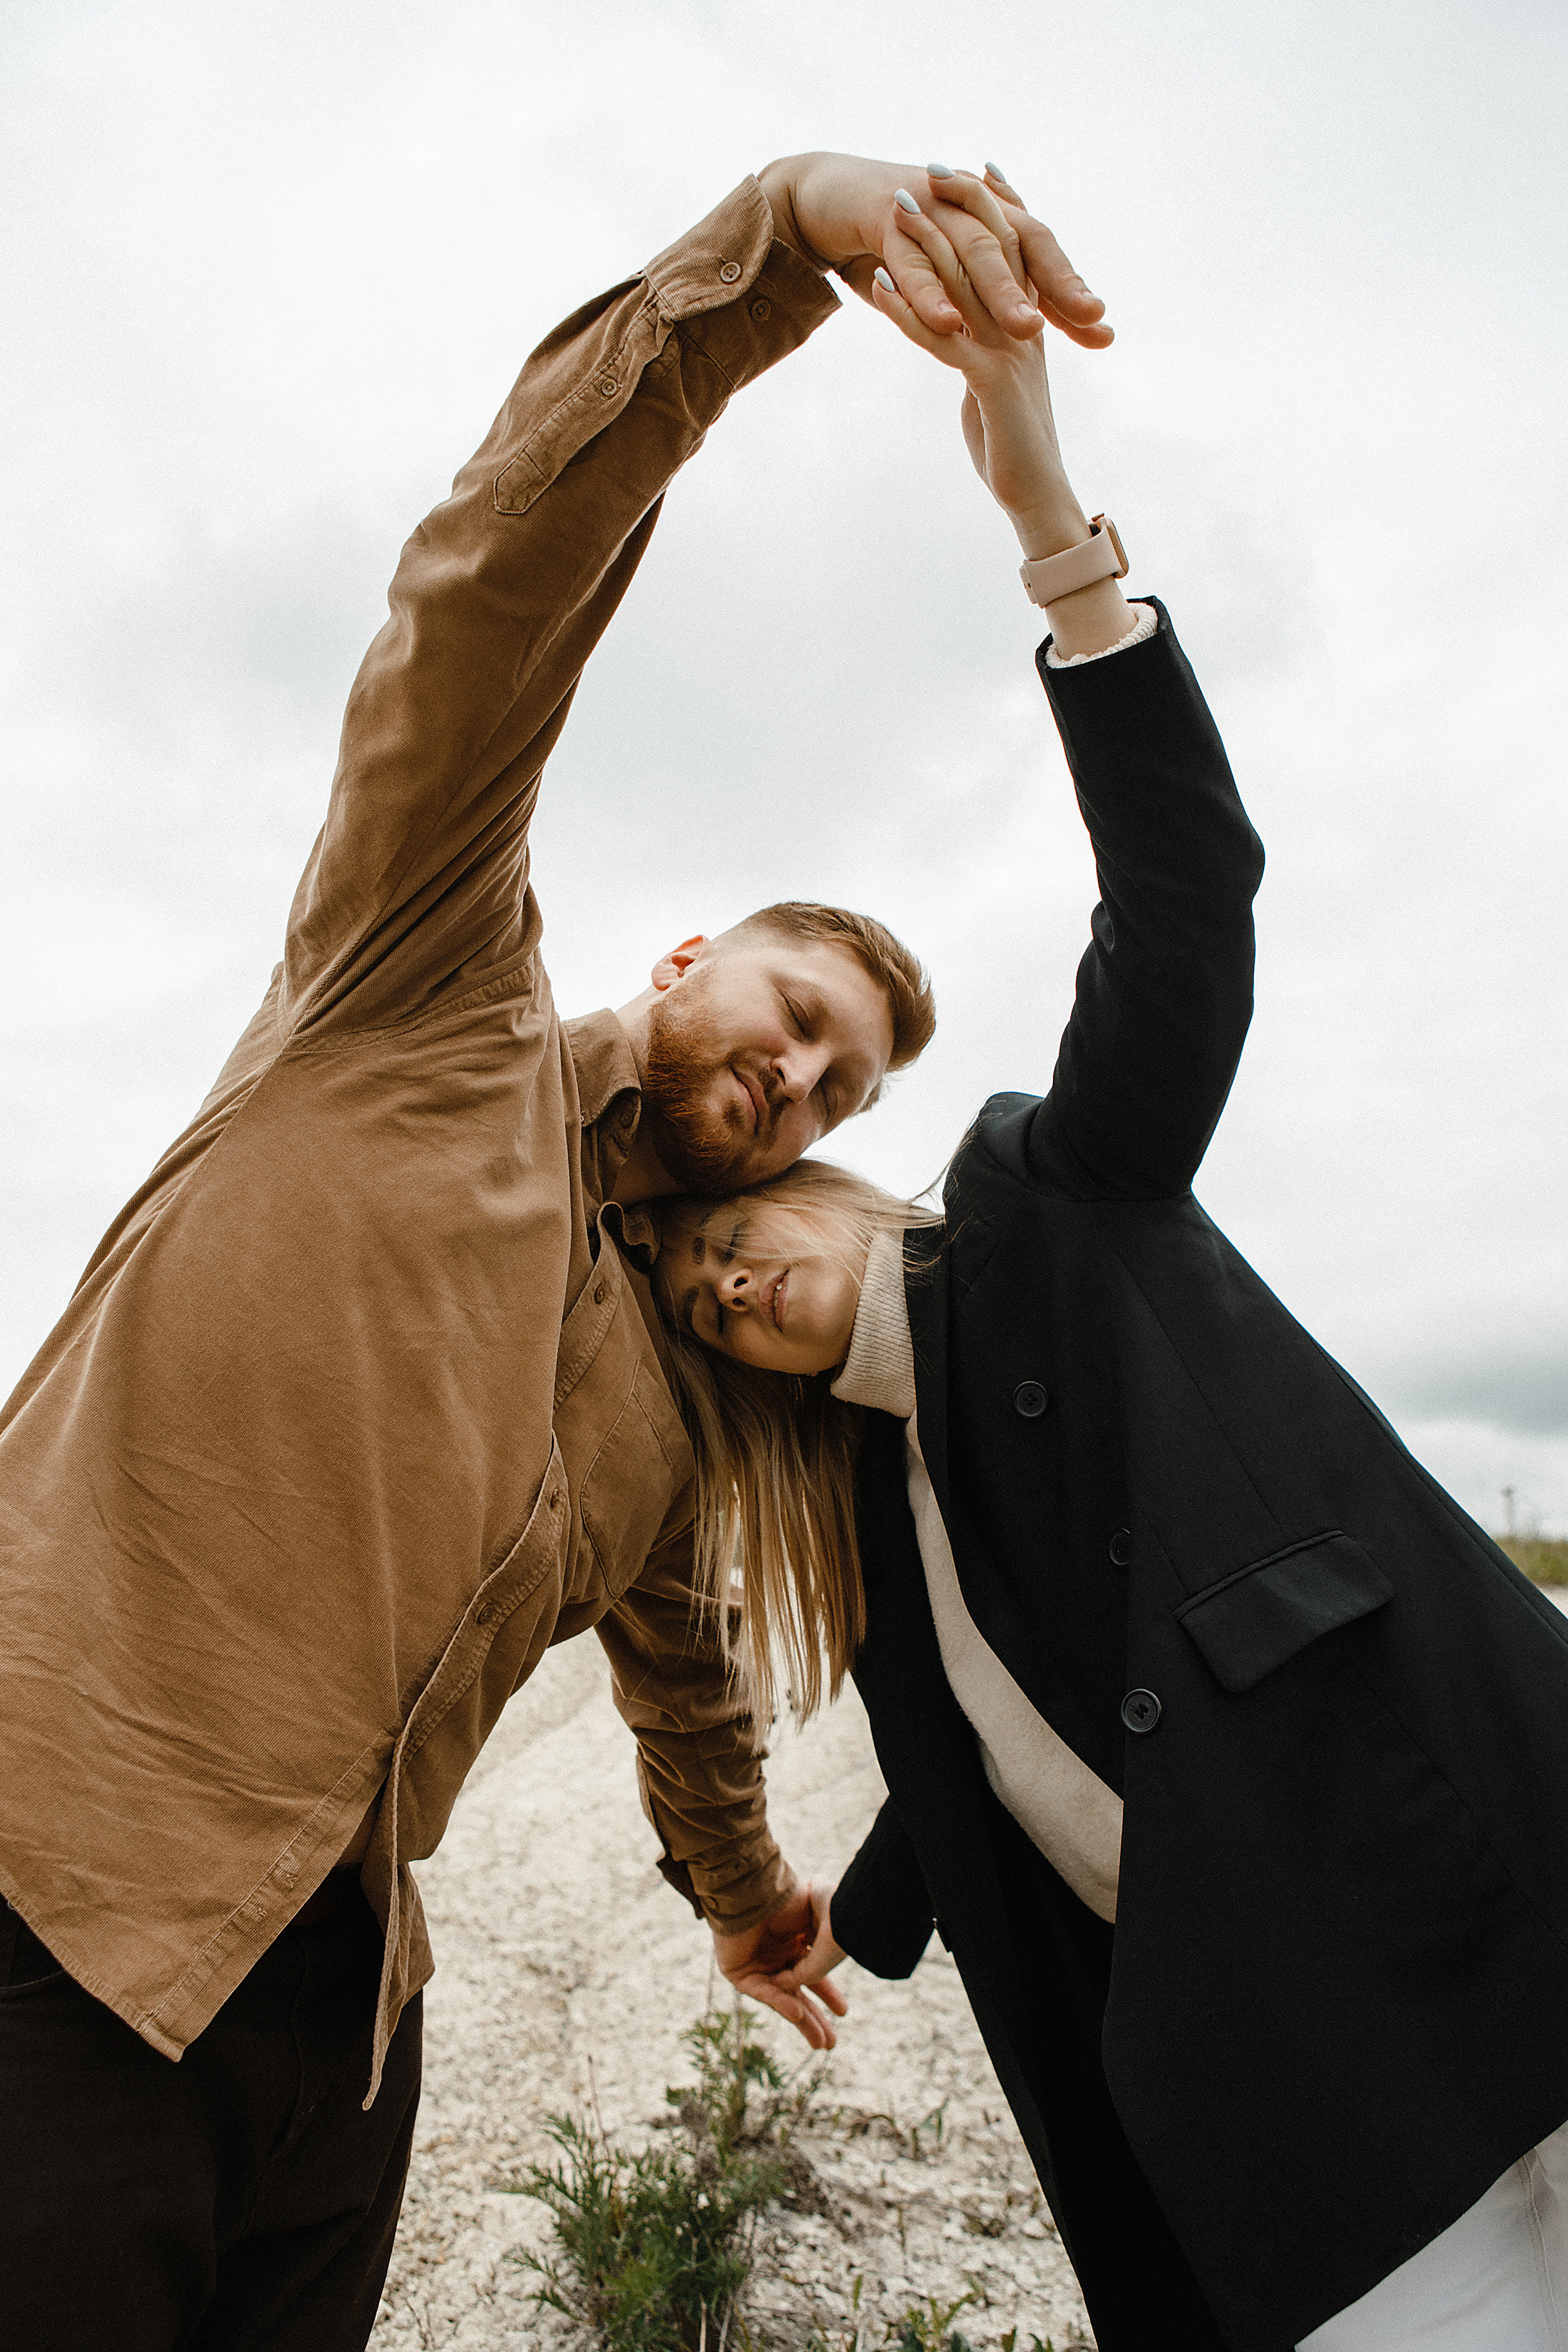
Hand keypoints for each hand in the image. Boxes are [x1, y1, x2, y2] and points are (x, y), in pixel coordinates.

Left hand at [711, 1878, 848, 2051]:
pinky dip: (781, 2002)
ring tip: (822, 2045)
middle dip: (815, 2020)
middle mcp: (777, 1957)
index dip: (828, 1996)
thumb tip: (821, 1981)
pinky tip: (797, 2015)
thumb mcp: (815, 1931)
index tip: (843, 2012)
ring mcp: (759, 1966)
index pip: (812, 1977)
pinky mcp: (740, 1973)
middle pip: (799, 1995)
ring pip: (783, 2000)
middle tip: (830, 2045)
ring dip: (803, 2022)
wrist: (757, 1889)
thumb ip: (817, 1963)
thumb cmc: (790, 1901)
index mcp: (795, 1943)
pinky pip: (763, 1992)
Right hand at [758, 154, 1110, 350]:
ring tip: (1026, 331)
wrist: (826, 195)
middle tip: (1089, 318)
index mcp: (984, 216)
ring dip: (1001, 292)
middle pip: (1022, 244)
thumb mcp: (944, 265)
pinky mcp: (883, 221)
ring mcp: (927, 210)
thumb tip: (1032, 328)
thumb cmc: (892, 238)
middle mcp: (965, 206)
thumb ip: (983, 292)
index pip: (1039, 253)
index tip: (1103, 332)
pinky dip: (928, 295)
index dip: (1070, 291)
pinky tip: (946, 324)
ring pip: (972, 252)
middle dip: (1056, 285)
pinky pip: (911, 264)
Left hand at [868, 165, 1132, 656]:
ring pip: (965, 284)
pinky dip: (910, 307)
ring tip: (893, 210)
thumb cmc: (1015, 456)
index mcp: (1032, 329)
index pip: (1017, 254)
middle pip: (993, 252)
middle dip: (961, 208)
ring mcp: (1010, 353)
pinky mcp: (990, 382)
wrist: (1039, 501)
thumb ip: (988, 364)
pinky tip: (878, 283)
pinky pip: (943, 335)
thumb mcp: (998, 397)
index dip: (996, 210)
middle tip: (925, 171)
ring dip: (927, 244)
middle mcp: (1026, 330)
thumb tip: (972, 353)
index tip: (969, 173)